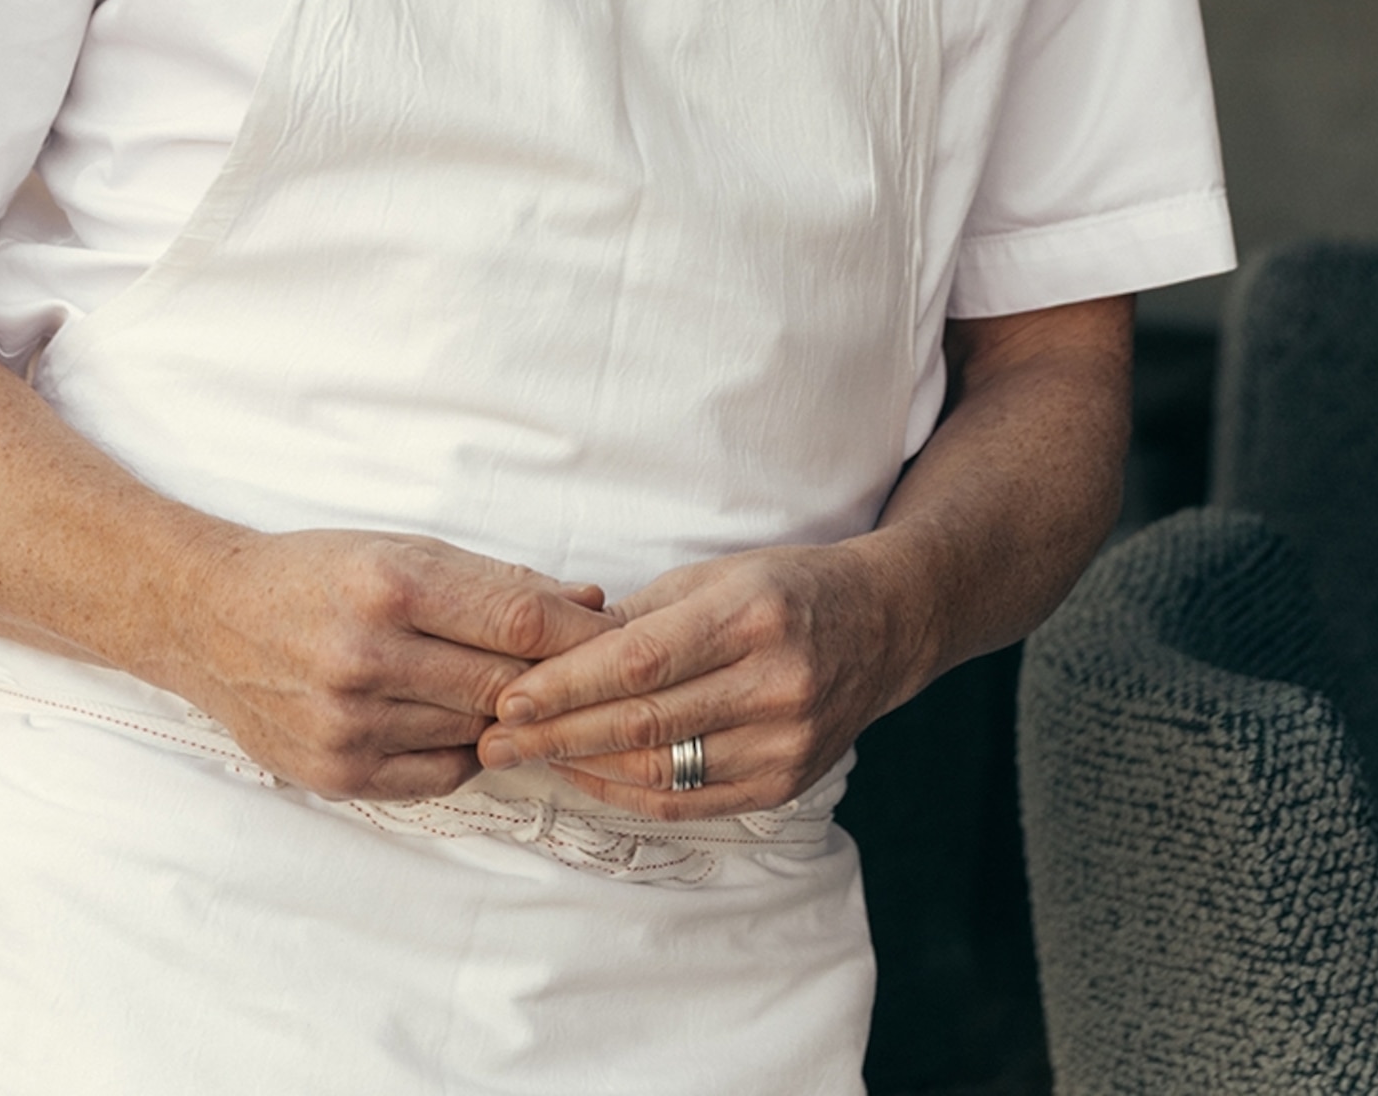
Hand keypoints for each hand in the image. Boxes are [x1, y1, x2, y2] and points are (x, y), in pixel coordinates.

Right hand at [169, 525, 611, 802]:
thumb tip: (589, 604)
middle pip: (506, 683)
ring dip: (509, 716)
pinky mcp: (338, 774)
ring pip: (479, 733)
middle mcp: (365, 658)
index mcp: (386, 585)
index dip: (579, 630)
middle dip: (558, 678)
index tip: (617, 634)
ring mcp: (349, 725)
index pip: (518, 617)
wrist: (207, 618)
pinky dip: (465, 750)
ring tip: (518, 691)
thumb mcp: (400, 548)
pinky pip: (442, 774)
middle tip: (596, 674)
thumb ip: (495, 581)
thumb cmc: (315, 572)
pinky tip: (457, 719)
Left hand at [473, 537, 928, 818]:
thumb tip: (553, 651)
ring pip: (663, 772)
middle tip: (493, 738)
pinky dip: (629, 795)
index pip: (640, 662)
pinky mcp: (786, 785)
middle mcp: (775, 684)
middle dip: (556, 734)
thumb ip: (637, 617)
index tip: (508, 695)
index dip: (568, 685)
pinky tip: (586, 777)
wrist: (884, 625)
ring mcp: (786, 744)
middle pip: (644, 723)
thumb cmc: (785, 587)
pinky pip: (691, 802)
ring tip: (527, 758)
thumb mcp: (715, 576)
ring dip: (583, 769)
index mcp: (752, 616)